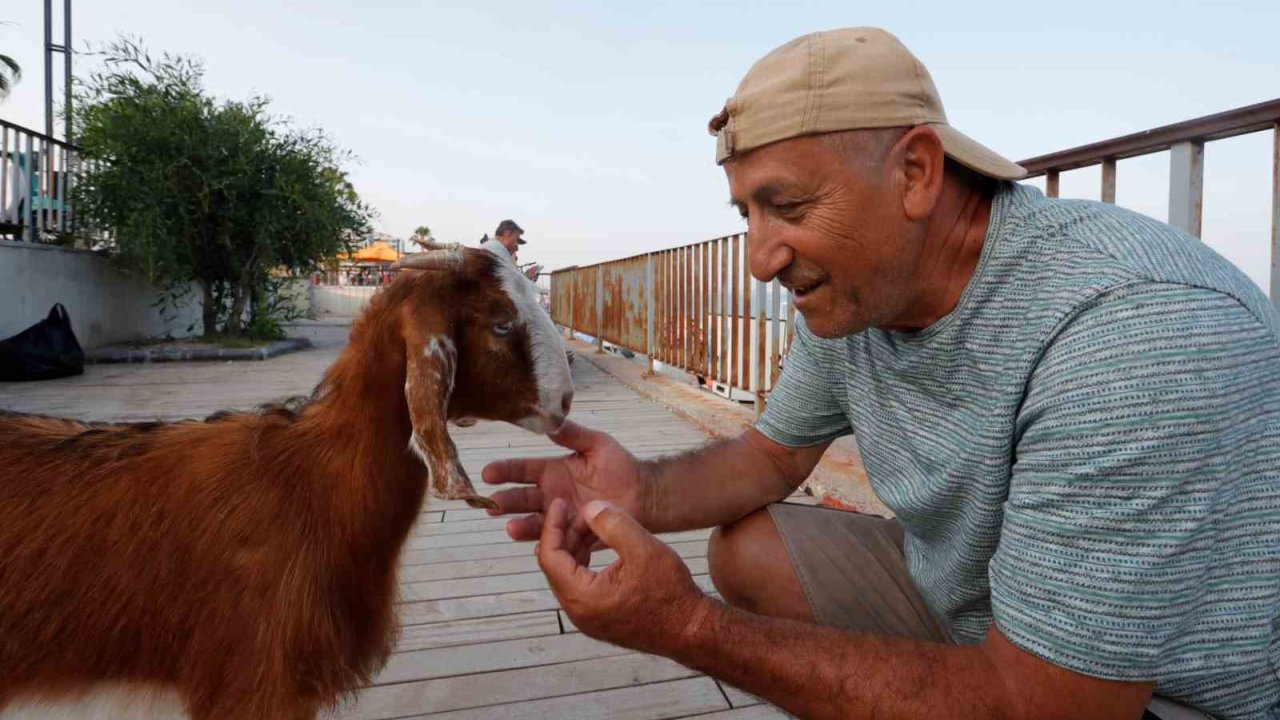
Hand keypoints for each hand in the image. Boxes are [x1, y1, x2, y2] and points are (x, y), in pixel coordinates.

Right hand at [482, 420, 648, 549]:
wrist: (642, 495)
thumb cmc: (620, 466)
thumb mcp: (597, 444)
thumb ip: (573, 434)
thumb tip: (548, 420)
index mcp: (551, 471)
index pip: (522, 470)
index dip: (505, 471)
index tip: (488, 473)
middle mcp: (549, 495)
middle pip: (521, 498)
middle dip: (505, 501)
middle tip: (491, 505)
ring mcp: (558, 517)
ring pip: (533, 522)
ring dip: (520, 525)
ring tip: (510, 527)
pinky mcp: (571, 536)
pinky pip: (554, 541)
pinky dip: (544, 544)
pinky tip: (536, 547)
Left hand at [537, 498, 711, 655]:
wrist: (691, 630)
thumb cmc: (671, 594)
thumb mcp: (643, 548)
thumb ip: (612, 524)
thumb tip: (589, 508)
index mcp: (582, 598)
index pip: (549, 557)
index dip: (552, 526)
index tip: (560, 504)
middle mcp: (578, 613)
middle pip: (556, 566)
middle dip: (566, 534)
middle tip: (582, 511)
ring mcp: (588, 619)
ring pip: (569, 575)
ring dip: (577, 548)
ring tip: (595, 525)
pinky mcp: (599, 619)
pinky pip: (581, 587)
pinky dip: (586, 564)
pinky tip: (601, 546)